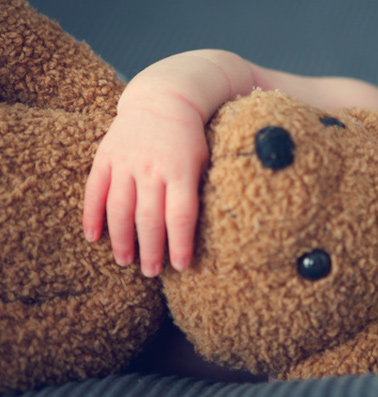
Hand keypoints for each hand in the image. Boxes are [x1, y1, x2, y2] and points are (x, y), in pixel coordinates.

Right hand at [82, 104, 207, 276]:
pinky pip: (95, 190)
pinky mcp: (106, 157)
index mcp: (181, 170)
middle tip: (151, 273)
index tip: (180, 266)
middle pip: (149, 217)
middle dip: (150, 249)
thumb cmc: (190, 138)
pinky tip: (93, 238)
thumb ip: (197, 192)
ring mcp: (126, 162)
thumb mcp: (203, 161)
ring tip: (125, 262)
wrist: (164, 99)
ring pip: (120, 208)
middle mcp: (152, 168)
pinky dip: (92, 216)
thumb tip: (195, 231)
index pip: (180, 214)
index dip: (180, 243)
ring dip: (121, 239)